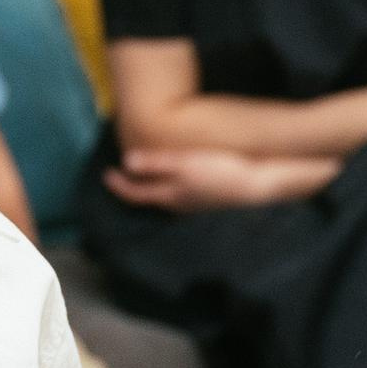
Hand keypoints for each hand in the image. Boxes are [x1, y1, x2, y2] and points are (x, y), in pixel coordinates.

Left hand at [104, 149, 338, 211]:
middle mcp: (179, 205)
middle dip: (134, 186)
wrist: (259, 186)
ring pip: (166, 197)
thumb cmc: (221, 171)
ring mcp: (196, 205)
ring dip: (154, 186)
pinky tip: (181, 178)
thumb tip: (125, 161)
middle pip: (149, 198)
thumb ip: (155, 163)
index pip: (135, 194)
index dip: (118, 185)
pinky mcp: (210, 200)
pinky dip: (172, 186)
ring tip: (148, 173)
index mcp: (169, 196)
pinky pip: (183, 195)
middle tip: (123, 173)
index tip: (107, 174)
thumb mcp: (184, 163)